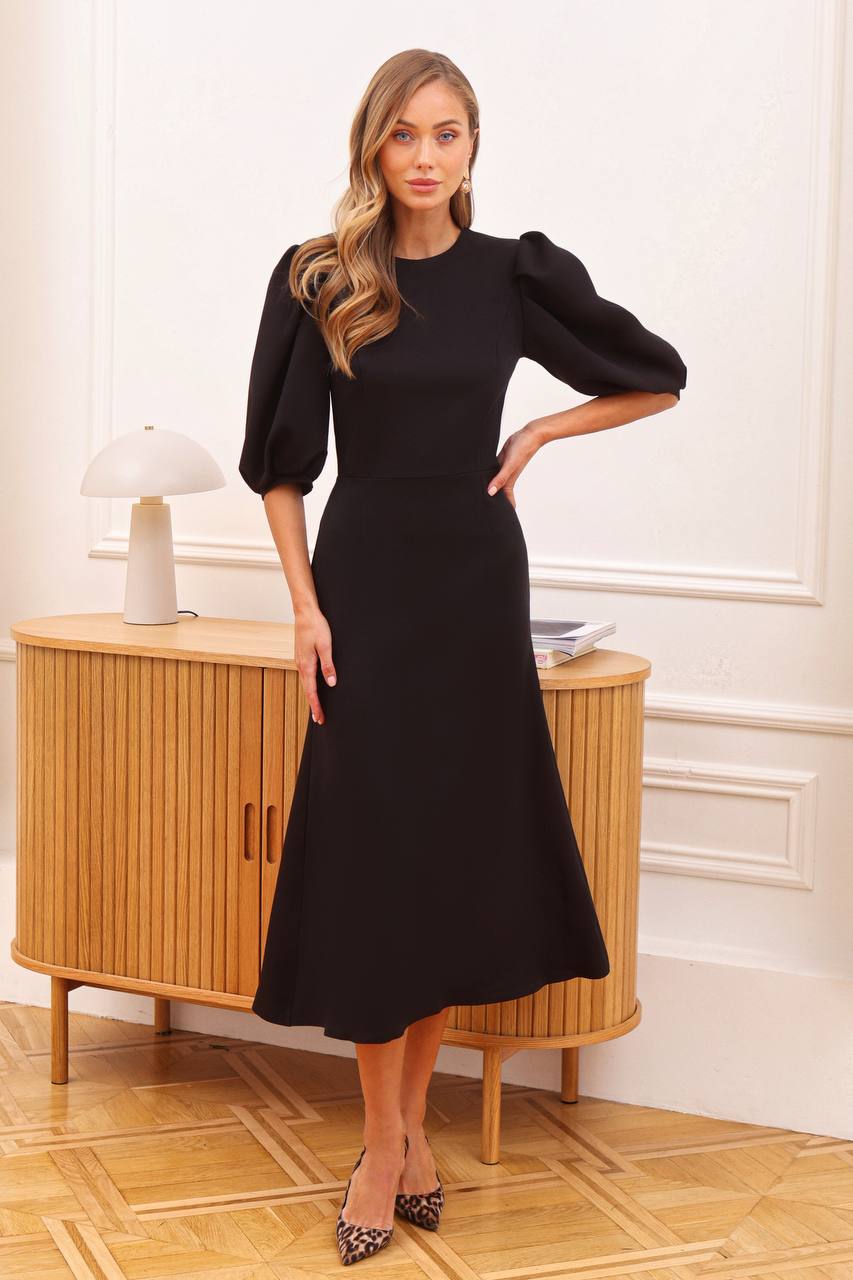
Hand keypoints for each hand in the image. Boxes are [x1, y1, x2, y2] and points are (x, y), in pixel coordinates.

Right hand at [294, 606, 336, 723]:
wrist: (304, 612)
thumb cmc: (316, 627)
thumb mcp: (325, 646)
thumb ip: (328, 666)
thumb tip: (331, 683)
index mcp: (307, 665)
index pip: (311, 691)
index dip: (316, 706)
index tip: (319, 718)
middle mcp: (300, 665)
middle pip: (307, 690)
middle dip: (313, 705)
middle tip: (319, 719)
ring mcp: (299, 661)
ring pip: (305, 683)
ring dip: (310, 696)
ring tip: (316, 707)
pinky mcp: (301, 656)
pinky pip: (304, 676)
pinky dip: (308, 686)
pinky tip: (311, 687)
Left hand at [486, 423, 542, 508]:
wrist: (530, 434)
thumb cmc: (523, 450)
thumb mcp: (510, 466)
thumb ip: (500, 479)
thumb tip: (490, 493)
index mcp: (509, 482)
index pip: (506, 500)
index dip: (503, 510)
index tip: (497, 520)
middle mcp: (506, 477)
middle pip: (498, 492)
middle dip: (493, 500)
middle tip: (484, 509)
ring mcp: (503, 468)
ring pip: (494, 481)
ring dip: (489, 486)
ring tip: (478, 494)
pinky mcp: (501, 459)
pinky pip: (493, 469)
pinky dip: (488, 474)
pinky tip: (480, 474)